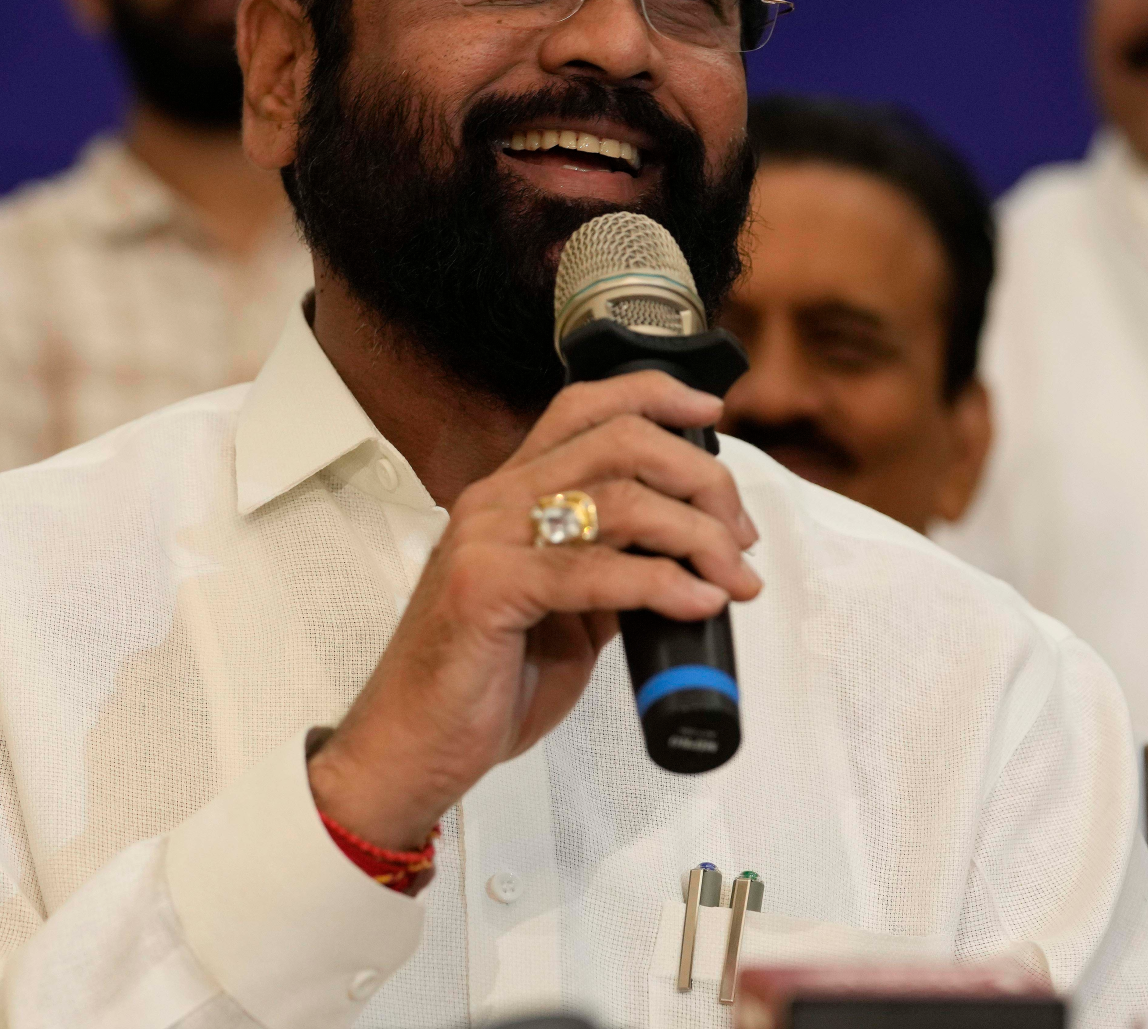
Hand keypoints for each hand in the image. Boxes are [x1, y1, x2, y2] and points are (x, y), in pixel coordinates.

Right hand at [307, 371, 762, 849]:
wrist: (408, 750)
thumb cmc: (484, 683)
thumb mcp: (566, 612)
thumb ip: (613, 569)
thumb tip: (688, 556)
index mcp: (512, 492)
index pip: (585, 407)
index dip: (656, 397)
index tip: (712, 415)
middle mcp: (497, 500)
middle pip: (622, 441)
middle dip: (701, 479)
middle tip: (739, 535)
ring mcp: (488, 540)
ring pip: (620, 500)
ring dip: (699, 536)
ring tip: (735, 578)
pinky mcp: (487, 589)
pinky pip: (597, 570)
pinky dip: (663, 584)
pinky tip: (698, 604)